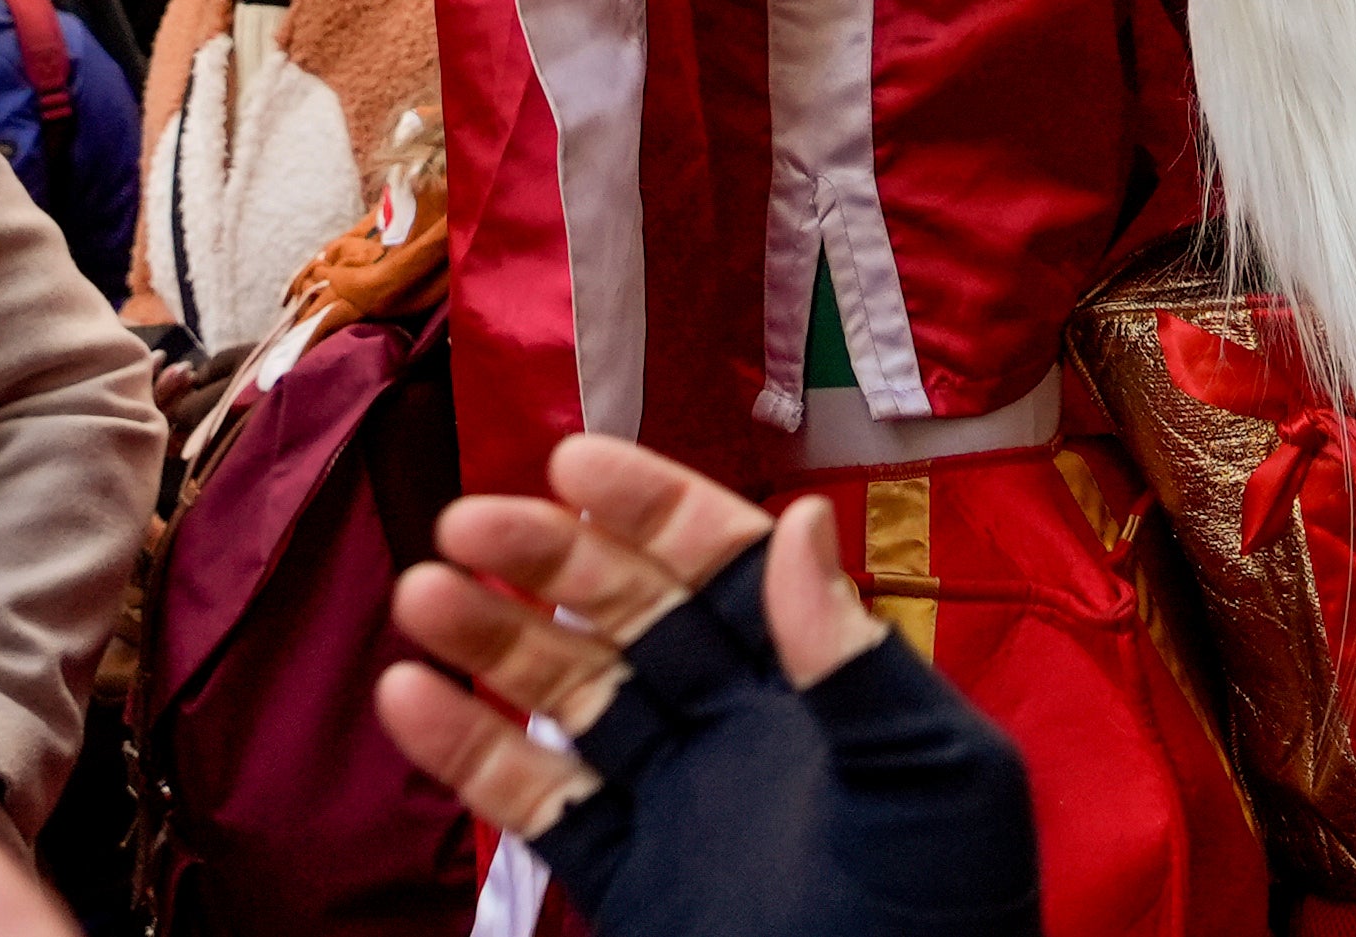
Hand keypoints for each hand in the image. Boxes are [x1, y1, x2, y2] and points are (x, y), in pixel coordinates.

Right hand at [380, 435, 1040, 936]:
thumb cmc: (945, 922)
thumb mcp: (936, 782)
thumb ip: (858, 661)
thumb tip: (797, 521)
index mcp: (824, 689)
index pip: (729, 566)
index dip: (652, 508)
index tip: (573, 463)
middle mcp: (743, 730)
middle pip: (633, 616)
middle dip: (550, 560)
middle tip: (466, 519)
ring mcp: (679, 805)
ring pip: (572, 698)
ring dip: (494, 642)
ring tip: (420, 594)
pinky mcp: (630, 882)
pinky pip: (542, 804)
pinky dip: (472, 753)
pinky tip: (410, 699)